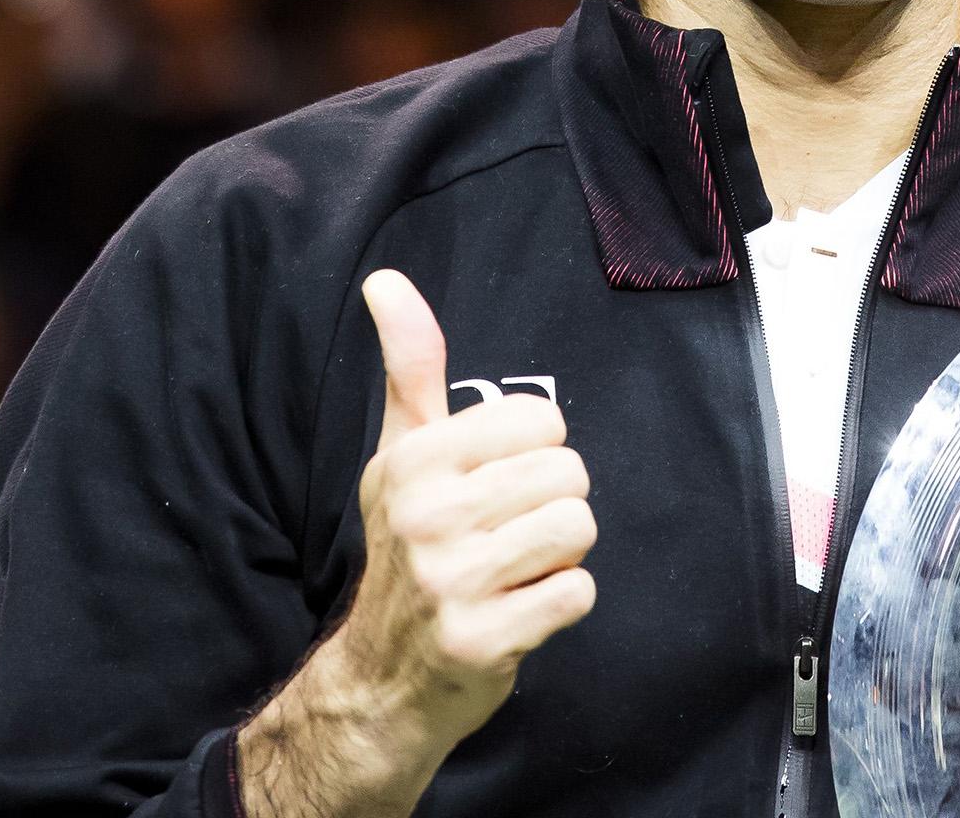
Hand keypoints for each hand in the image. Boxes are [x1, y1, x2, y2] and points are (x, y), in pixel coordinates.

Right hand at [338, 268, 597, 749]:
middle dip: (553, 504)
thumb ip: (411, 365)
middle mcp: (426, 515)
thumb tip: (386, 280)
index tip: (495, 485)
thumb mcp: (402, 452)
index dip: (536, 453)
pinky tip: (520, 611)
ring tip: (515, 570)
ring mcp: (451, 580)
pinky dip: (562, 603)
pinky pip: (578, 591)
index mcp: (414, 459)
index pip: (543, 418)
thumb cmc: (408, 547)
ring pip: (577, 527)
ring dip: (561, 554)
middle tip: (506, 536)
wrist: (381, 678)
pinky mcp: (482, 640)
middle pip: (569, 473)